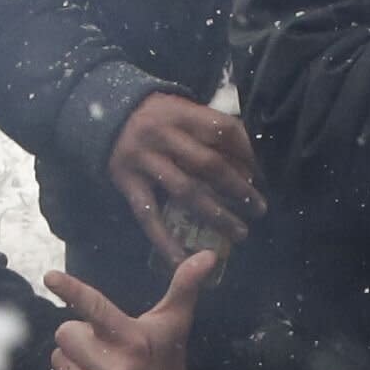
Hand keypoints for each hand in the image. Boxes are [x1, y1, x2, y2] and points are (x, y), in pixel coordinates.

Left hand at [0, 251, 212, 369]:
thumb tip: (209, 255)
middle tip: (103, 344)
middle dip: (78, 334)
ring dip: (71, 359)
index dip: (72, 291)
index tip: (50, 277)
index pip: (96, 310)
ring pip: (57, 360)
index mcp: (133, 341)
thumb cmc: (165, 355)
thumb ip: (185, 286)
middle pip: (65, 333)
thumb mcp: (174, 321)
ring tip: (98, 368)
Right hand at [108, 90, 263, 261]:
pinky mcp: (127, 183)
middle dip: (238, 189)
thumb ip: (210, 129)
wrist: (105, 117)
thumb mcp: (182, 110)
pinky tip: (182, 259)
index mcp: (182, 114)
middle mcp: (162, 136)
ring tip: (239, 233)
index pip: (223, 131)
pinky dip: (164, 240)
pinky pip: (148, 216)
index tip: (264, 176)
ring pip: (185, 191)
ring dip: (215, 215)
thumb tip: (251, 161)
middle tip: (259, 209)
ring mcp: (143, 161)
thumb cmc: (156, 116)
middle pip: (208, 164)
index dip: (248, 154)